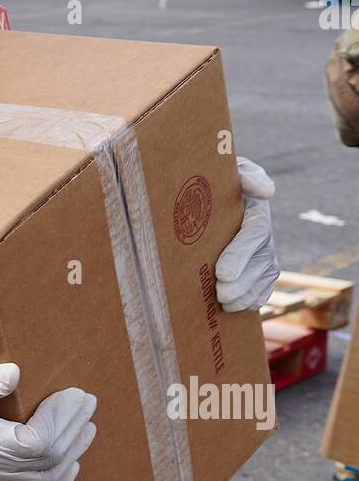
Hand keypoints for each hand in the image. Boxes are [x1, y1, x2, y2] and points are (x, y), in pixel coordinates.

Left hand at [216, 156, 278, 311]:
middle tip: (221, 294)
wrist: (214, 198)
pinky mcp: (259, 274)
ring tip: (222, 304)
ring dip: (243, 297)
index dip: (240, 255)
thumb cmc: (218, 183)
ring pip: (261, 283)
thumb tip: (265, 191)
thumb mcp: (230, 170)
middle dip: (240, 283)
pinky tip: (230, 309)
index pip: (255, 234)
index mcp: (256, 212)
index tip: (223, 273)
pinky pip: (261, 293)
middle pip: (259, 265)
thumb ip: (246, 174)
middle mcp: (265, 238)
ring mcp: (264, 258)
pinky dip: (249, 303)